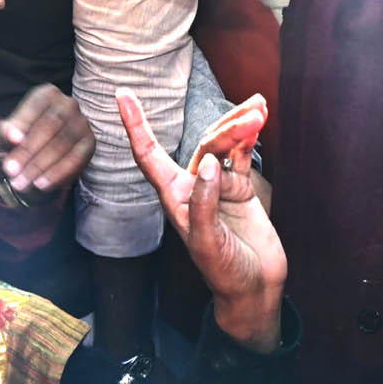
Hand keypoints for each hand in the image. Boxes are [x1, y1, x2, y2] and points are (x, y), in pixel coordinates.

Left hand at [0, 85, 93, 195]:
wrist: (36, 157)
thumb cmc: (17, 141)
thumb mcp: (3, 135)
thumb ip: (4, 132)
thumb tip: (13, 136)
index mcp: (46, 94)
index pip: (35, 107)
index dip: (23, 123)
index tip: (12, 142)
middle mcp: (68, 104)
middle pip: (50, 126)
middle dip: (29, 151)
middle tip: (11, 171)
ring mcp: (82, 123)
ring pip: (62, 145)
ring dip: (40, 166)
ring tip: (21, 183)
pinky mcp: (90, 143)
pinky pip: (75, 159)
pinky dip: (57, 174)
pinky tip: (41, 185)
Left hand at [118, 89, 286, 351]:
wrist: (254, 288)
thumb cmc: (224, 273)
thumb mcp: (208, 244)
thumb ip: (204, 204)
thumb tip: (207, 166)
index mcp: (174, 198)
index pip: (148, 155)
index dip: (135, 125)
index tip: (123, 95)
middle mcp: (192, 186)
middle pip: (204, 144)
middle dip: (226, 128)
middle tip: (253, 117)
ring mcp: (217, 186)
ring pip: (223, 145)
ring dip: (239, 125)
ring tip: (259, 110)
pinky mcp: (239, 189)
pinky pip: (241, 155)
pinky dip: (248, 137)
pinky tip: (258, 119)